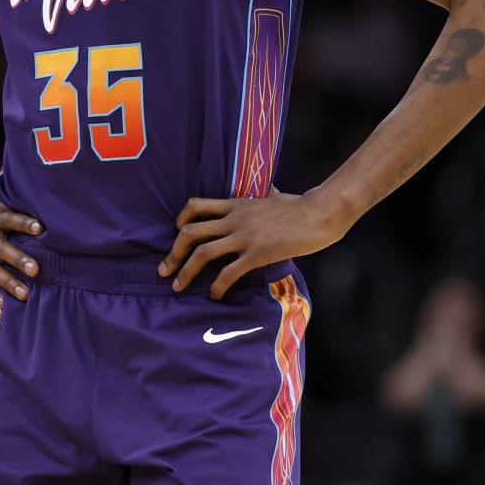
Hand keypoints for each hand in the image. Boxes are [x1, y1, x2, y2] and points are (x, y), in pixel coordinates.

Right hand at [0, 201, 42, 306]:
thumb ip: (20, 214)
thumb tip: (52, 216)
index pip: (10, 219)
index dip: (25, 223)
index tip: (40, 228)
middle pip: (0, 248)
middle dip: (17, 259)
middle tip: (35, 270)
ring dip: (7, 282)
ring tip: (25, 294)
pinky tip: (3, 303)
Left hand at [158, 188, 351, 298]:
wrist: (319, 213)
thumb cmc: (301, 206)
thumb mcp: (276, 195)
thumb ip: (266, 194)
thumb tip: (269, 189)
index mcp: (236, 204)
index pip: (196, 205)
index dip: (180, 220)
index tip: (176, 234)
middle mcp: (234, 219)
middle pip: (190, 232)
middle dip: (173, 253)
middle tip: (164, 271)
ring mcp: (245, 236)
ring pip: (203, 253)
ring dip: (186, 272)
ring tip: (179, 287)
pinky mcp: (258, 253)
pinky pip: (229, 272)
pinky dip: (217, 286)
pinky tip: (215, 295)